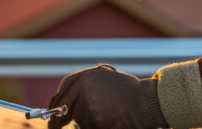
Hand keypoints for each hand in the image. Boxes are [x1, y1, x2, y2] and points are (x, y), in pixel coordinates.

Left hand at [48, 64, 167, 128]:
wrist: (147, 102)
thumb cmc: (129, 93)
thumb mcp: (104, 80)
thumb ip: (84, 87)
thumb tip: (62, 103)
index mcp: (84, 77)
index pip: (62, 93)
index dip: (57, 105)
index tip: (54, 114)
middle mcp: (83, 89)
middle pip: (65, 109)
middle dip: (62, 119)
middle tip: (56, 125)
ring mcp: (89, 105)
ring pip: (79, 121)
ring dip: (87, 123)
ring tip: (107, 115)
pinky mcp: (95, 121)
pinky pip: (88, 127)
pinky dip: (96, 126)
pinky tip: (110, 121)